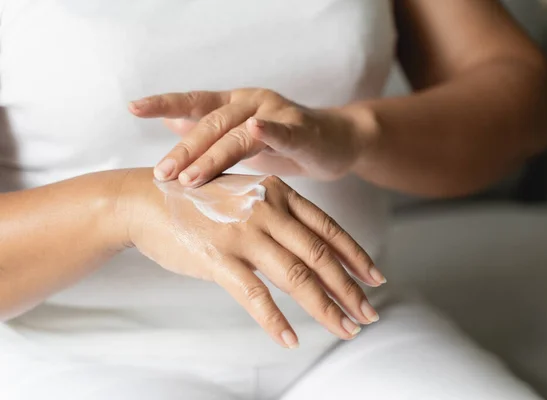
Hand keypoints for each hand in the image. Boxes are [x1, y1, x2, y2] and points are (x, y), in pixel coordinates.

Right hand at [120, 169, 385, 347]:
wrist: (148, 198)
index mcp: (278, 193)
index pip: (328, 229)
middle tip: (369, 314)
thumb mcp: (247, 195)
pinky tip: (290, 340)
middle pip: (320, 257)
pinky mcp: (218, 258)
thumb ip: (278, 215)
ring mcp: (244, 234)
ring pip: (296, 278)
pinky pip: (254, 296)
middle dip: (349, 289)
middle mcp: (267, 210)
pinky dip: (275, 321)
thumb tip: (307, 246)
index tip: (377, 278)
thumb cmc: (200, 199)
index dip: (356, 256)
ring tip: (345, 329)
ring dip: (325, 308)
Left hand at [129, 88, 376, 185]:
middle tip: (161, 174)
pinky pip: (285, 130)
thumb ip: (210, 132)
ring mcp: (277, 113)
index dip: (164, 103)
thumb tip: (170, 125)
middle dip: (184, 151)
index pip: (194, 103)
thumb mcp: (241, 139)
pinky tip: (257, 129)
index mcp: (234, 105)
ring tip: (190, 177)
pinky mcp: (302, 129)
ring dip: (214, 155)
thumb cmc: (285, 144)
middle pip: (211, 124)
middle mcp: (251, 102)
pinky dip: (271, 130)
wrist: (336, 142)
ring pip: (239, 133)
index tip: (133, 108)